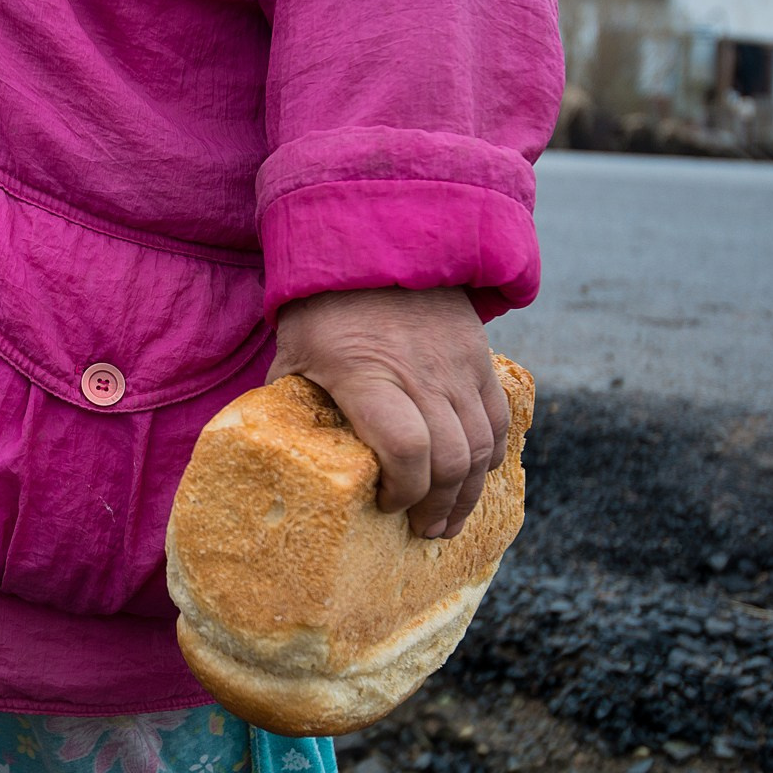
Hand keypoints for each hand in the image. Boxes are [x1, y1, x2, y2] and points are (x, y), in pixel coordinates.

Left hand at [267, 287, 509, 538]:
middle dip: (439, 506)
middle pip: (451, 458)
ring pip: (481, 446)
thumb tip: (274, 453)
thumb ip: (289, 405)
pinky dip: (490, 456)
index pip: (405, 448)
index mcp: (368, 376)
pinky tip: (474, 479)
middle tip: (421, 531)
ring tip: (448, 521)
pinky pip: (498, 419)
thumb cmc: (323, 306)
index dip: (403, 489)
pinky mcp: (479, 358)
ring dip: (468, 493)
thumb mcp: (293, 353)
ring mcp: (457, 365)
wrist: (377, 241)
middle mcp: (421, 374)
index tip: (385, 506)